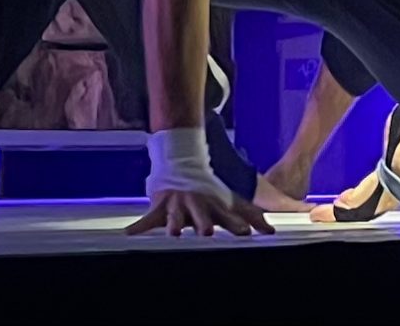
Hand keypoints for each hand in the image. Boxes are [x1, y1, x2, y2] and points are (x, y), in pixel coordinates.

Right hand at [125, 189, 273, 237]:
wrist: (182, 163)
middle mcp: (197, 206)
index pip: (228, 217)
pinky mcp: (161, 207)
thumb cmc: (209, 191)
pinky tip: (128, 235)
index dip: (236, 224)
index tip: (245, 232)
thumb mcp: (230, 201)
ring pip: (175, 216)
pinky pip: (148, 219)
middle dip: (204, 223)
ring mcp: (178, 206)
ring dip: (174, 223)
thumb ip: (251, 216)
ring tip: (173, 232)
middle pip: (201, 216)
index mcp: (215, 206)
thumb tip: (271, 231)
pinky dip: (139, 227)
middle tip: (207, 232)